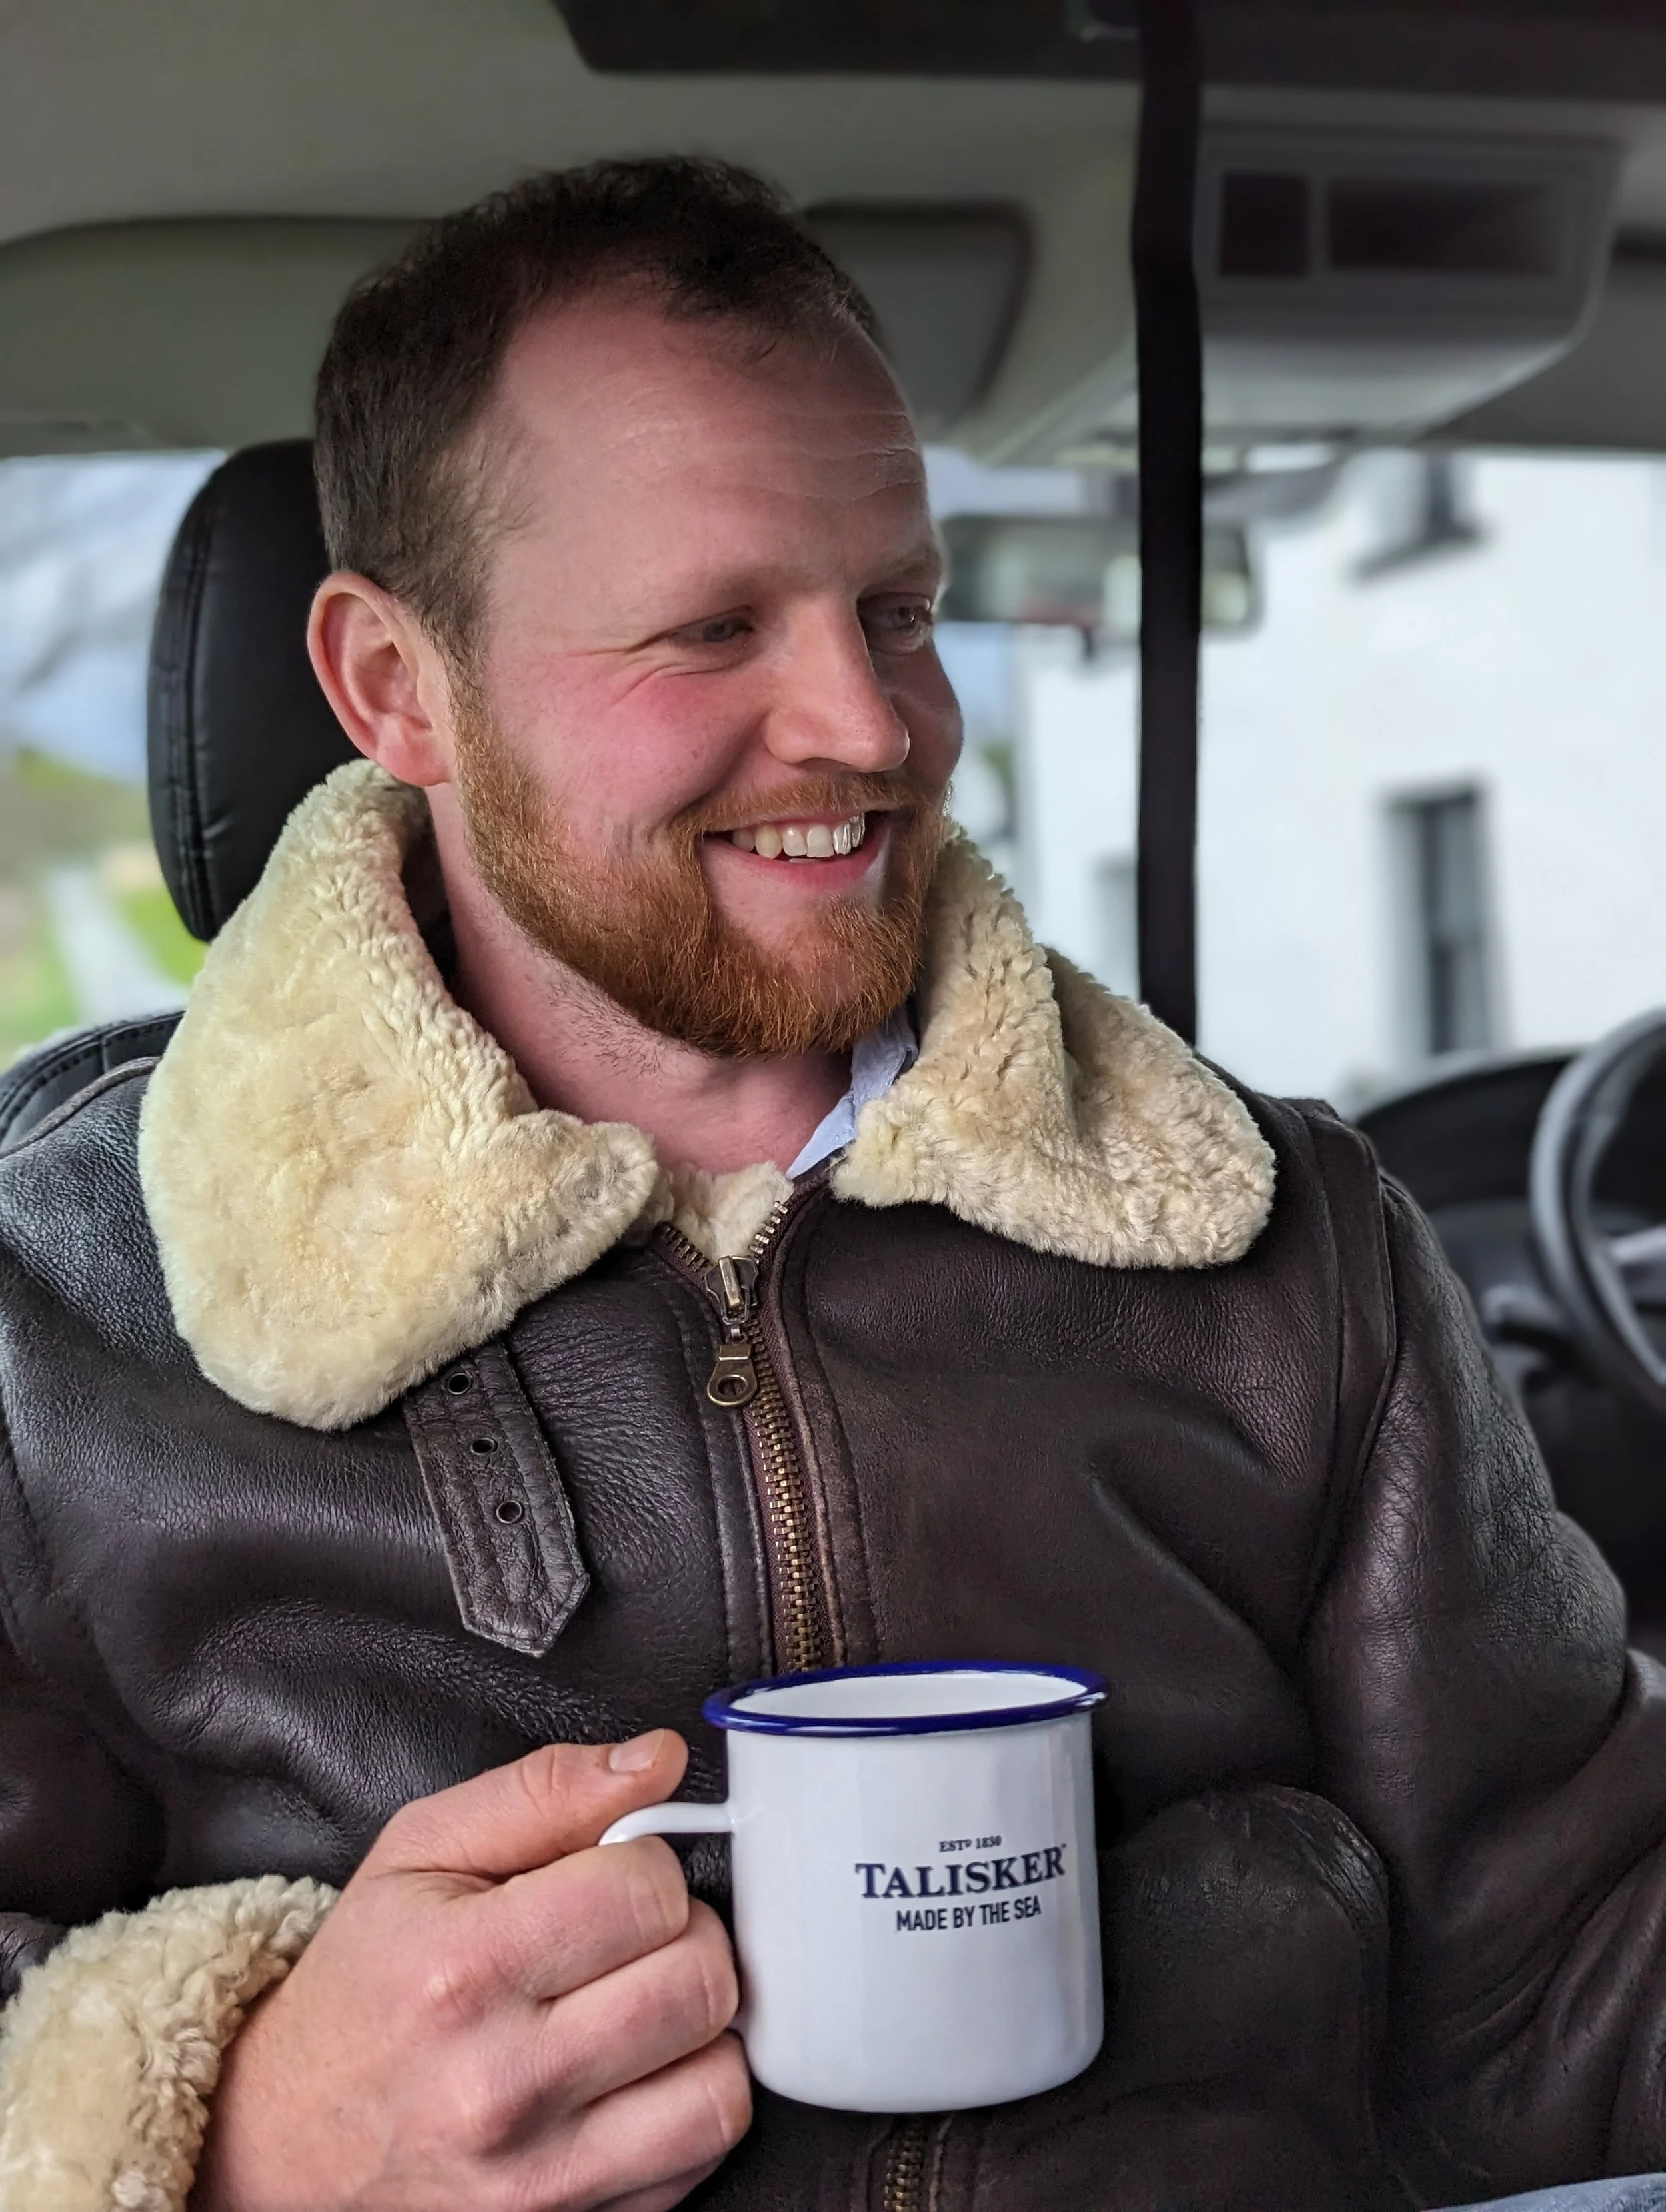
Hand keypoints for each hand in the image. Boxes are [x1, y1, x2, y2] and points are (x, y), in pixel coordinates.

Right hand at [191, 1732, 749, 2211]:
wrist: (291, 2138)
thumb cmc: (366, 1983)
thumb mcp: (421, 1851)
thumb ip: (545, 1790)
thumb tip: (659, 1759)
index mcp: (463, 1972)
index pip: (645, 1891)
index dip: (647, 1863)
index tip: (613, 1874)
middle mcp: (503, 2085)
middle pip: (697, 1981)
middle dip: (686, 1934)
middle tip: (637, 1934)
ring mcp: (541, 2175)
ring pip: (720, 2079)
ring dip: (702, 2026)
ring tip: (643, 2000)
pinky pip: (703, 2151)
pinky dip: (692, 2099)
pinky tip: (641, 2071)